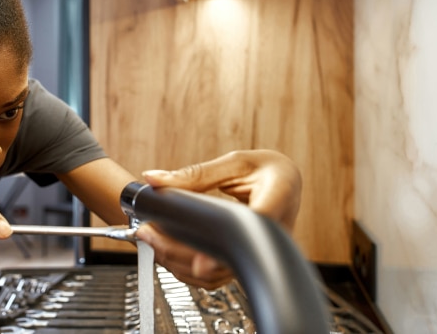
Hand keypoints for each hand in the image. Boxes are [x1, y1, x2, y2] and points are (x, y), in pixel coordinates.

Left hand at [135, 149, 301, 288]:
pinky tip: (167, 248)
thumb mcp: (235, 163)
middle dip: (181, 251)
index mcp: (278, 197)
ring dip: (179, 262)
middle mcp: (275, 232)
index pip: (254, 229)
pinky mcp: (247, 261)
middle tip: (149, 233)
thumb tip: (154, 179)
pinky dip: (188, 266)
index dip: (227, 248)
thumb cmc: (267, 170)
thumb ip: (195, 174)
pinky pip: (217, 274)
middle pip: (227, 258)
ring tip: (152, 238)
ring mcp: (261, 252)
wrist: (287, 183)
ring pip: (219, 274)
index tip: (201, 262)